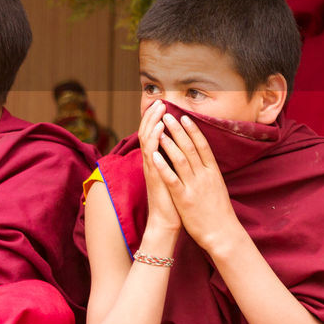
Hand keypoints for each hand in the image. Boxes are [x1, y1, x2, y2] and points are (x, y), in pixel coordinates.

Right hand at [139, 100, 181, 232]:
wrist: (166, 223)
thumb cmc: (173, 202)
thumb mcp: (172, 177)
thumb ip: (171, 163)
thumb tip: (176, 150)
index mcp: (156, 162)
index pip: (153, 135)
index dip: (156, 119)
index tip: (162, 106)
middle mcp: (151, 163)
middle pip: (147, 133)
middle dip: (153, 116)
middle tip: (160, 100)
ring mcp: (151, 169)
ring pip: (147, 140)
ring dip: (153, 122)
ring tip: (159, 108)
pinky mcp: (155, 177)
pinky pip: (152, 156)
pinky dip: (154, 141)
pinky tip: (159, 129)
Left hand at [155, 111, 242, 253]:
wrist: (223, 234)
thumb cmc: (218, 211)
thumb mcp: (216, 186)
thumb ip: (208, 172)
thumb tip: (202, 158)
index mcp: (213, 172)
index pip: (203, 146)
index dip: (193, 130)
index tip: (185, 117)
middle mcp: (205, 176)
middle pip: (191, 148)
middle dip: (179, 130)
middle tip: (168, 115)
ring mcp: (195, 187)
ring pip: (181, 159)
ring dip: (170, 142)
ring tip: (160, 129)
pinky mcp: (184, 199)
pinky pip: (172, 179)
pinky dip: (163, 166)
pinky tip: (154, 155)